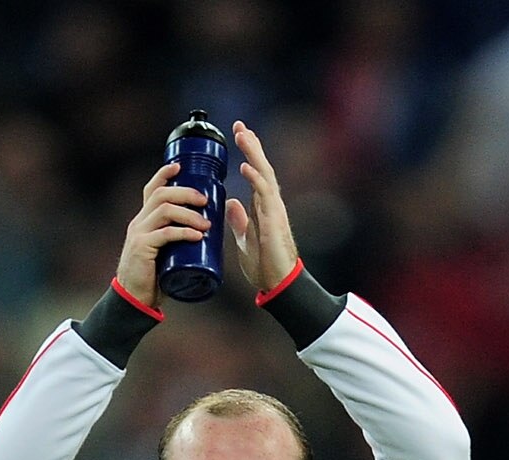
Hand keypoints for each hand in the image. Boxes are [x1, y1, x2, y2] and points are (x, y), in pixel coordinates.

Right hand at [113, 163, 210, 311]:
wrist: (134, 299)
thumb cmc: (153, 277)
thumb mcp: (164, 252)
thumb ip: (177, 240)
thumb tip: (207, 232)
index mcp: (144, 220)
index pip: (151, 189)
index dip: (164, 174)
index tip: (181, 166)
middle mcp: (139, 222)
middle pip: (162, 194)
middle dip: (186, 192)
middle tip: (205, 201)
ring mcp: (139, 234)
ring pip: (164, 210)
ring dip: (189, 214)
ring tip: (207, 224)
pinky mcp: (142, 249)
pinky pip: (165, 234)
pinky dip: (184, 233)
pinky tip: (197, 236)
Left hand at [225, 120, 300, 294]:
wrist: (276, 284)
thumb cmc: (264, 265)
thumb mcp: (245, 239)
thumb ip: (239, 220)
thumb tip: (231, 201)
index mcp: (263, 207)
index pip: (256, 173)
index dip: (249, 153)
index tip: (239, 134)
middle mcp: (271, 204)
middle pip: (261, 167)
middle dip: (251, 145)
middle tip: (239, 125)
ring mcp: (274, 210)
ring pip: (264, 174)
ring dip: (253, 154)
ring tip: (242, 135)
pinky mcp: (274, 220)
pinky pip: (265, 195)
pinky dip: (255, 178)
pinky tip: (246, 166)